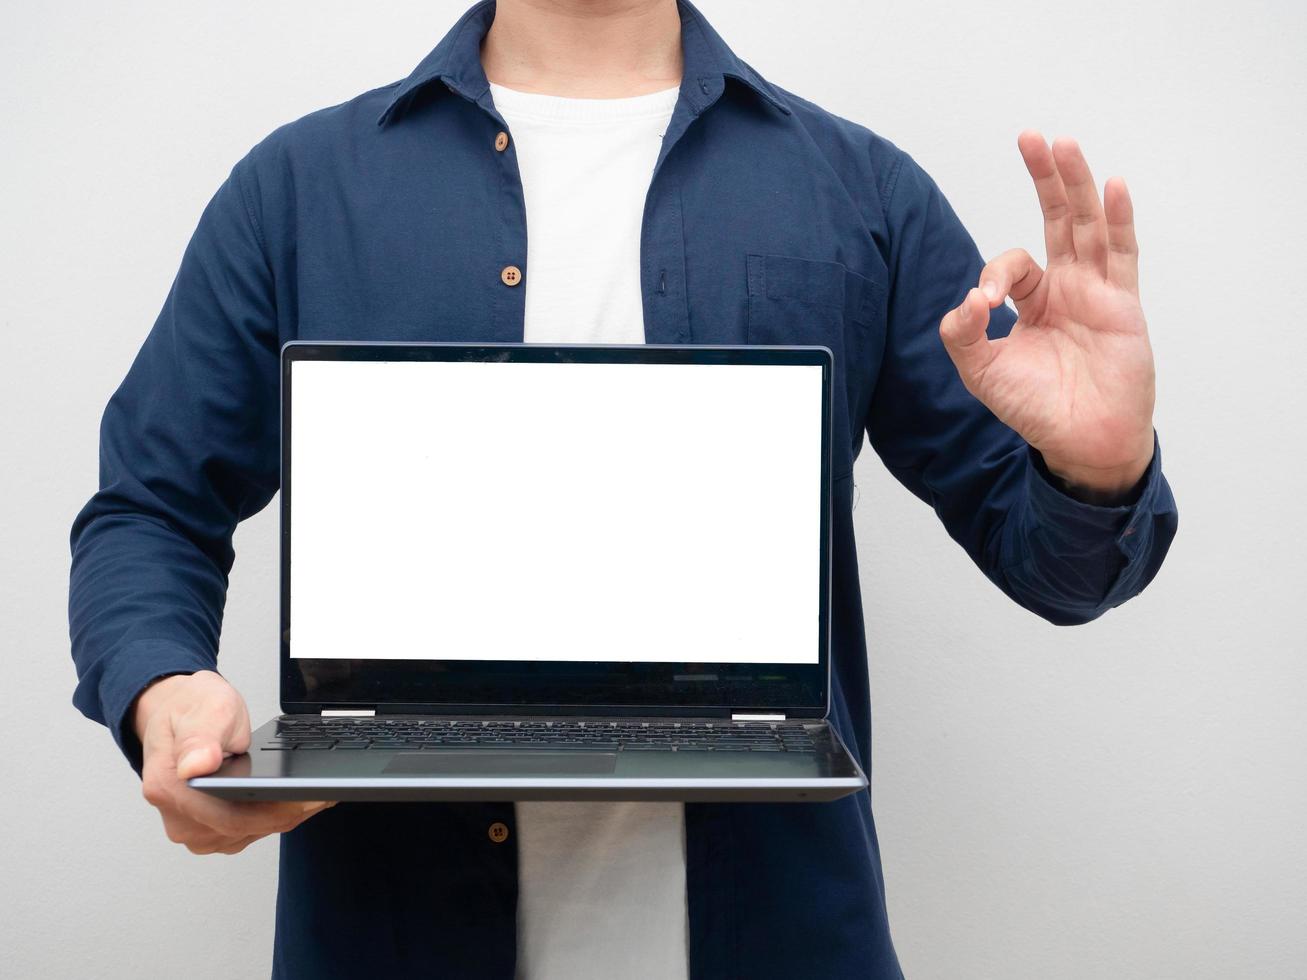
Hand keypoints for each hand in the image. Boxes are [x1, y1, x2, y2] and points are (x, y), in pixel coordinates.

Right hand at [133, 670, 332, 854]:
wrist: (180, 714)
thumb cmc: (192, 710)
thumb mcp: (206, 708)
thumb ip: (201, 738)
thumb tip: (196, 766)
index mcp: (170, 788)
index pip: (231, 818)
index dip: (276, 812)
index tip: (310, 798)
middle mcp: (178, 817)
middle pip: (244, 829)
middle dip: (289, 812)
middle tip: (325, 792)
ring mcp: (192, 828)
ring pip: (250, 834)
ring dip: (283, 816)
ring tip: (314, 793)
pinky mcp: (207, 831)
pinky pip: (247, 831)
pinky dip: (272, 817)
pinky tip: (291, 799)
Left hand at [939, 131, 1155, 501]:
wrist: (1081, 442)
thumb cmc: (1035, 408)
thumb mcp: (981, 371)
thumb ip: (961, 333)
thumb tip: (966, 298)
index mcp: (1034, 300)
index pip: (1011, 266)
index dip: (993, 276)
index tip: (984, 306)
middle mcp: (1068, 287)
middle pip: (1057, 219)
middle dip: (1043, 178)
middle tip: (1030, 136)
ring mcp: (1098, 291)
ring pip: (1088, 225)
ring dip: (1076, 184)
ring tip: (1064, 144)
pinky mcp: (1123, 304)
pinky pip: (1122, 254)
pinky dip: (1117, 220)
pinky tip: (1112, 186)